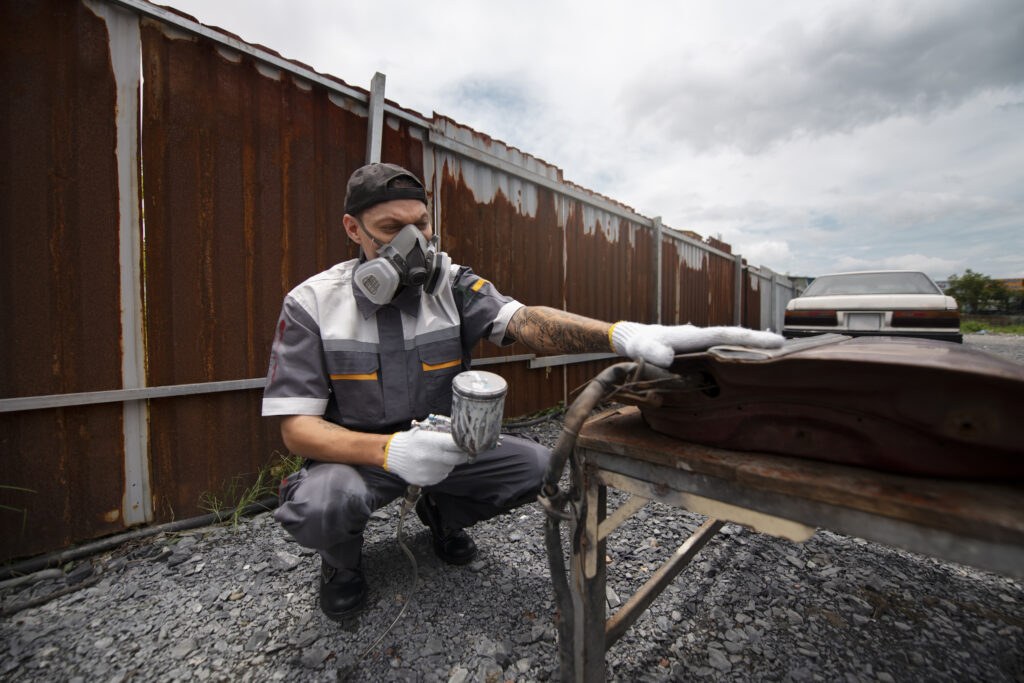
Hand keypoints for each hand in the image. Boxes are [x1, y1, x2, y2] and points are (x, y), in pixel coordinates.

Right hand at [384, 429, 468, 485]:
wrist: (392, 455)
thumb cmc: (412, 440)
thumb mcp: (425, 432)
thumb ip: (443, 434)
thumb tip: (462, 436)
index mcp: (431, 442)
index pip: (455, 444)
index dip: (464, 443)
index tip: (467, 443)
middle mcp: (430, 457)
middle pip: (458, 458)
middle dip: (462, 454)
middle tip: (462, 451)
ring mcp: (428, 471)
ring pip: (449, 467)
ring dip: (448, 462)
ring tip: (437, 456)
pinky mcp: (426, 481)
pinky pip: (442, 475)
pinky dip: (440, 470)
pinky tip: (431, 464)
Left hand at [611, 321, 783, 366]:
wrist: (634, 336)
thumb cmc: (639, 343)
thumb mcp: (642, 348)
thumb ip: (653, 352)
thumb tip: (668, 358)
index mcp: (695, 336)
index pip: (728, 336)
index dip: (751, 339)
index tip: (776, 343)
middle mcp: (702, 336)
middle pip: (736, 337)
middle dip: (760, 342)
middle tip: (787, 347)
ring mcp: (702, 341)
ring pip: (731, 343)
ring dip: (752, 346)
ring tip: (777, 353)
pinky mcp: (699, 348)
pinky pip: (723, 349)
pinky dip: (738, 351)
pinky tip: (748, 359)